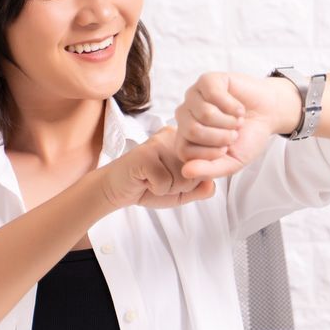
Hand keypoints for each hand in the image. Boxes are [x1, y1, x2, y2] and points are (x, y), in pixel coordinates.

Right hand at [99, 126, 215, 209]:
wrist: (117, 189)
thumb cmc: (150, 187)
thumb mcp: (182, 192)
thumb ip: (201, 189)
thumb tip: (212, 184)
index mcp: (185, 141)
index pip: (205, 167)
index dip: (189, 183)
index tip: (172, 178)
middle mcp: (174, 136)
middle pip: (195, 173)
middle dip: (179, 187)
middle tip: (160, 180)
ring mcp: (159, 143)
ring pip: (182, 178)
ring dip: (167, 188)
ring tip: (151, 180)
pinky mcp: (145, 153)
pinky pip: (165, 182)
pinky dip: (156, 189)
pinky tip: (144, 181)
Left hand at [174, 71, 295, 180]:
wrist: (268, 115)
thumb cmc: (247, 137)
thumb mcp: (232, 162)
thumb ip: (209, 170)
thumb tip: (186, 172)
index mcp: (186, 138)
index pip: (184, 151)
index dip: (210, 153)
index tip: (226, 149)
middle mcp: (185, 115)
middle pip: (192, 130)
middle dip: (221, 136)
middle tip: (234, 134)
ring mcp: (194, 96)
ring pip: (204, 113)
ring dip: (229, 121)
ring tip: (237, 120)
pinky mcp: (207, 80)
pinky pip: (213, 94)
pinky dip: (233, 105)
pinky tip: (238, 108)